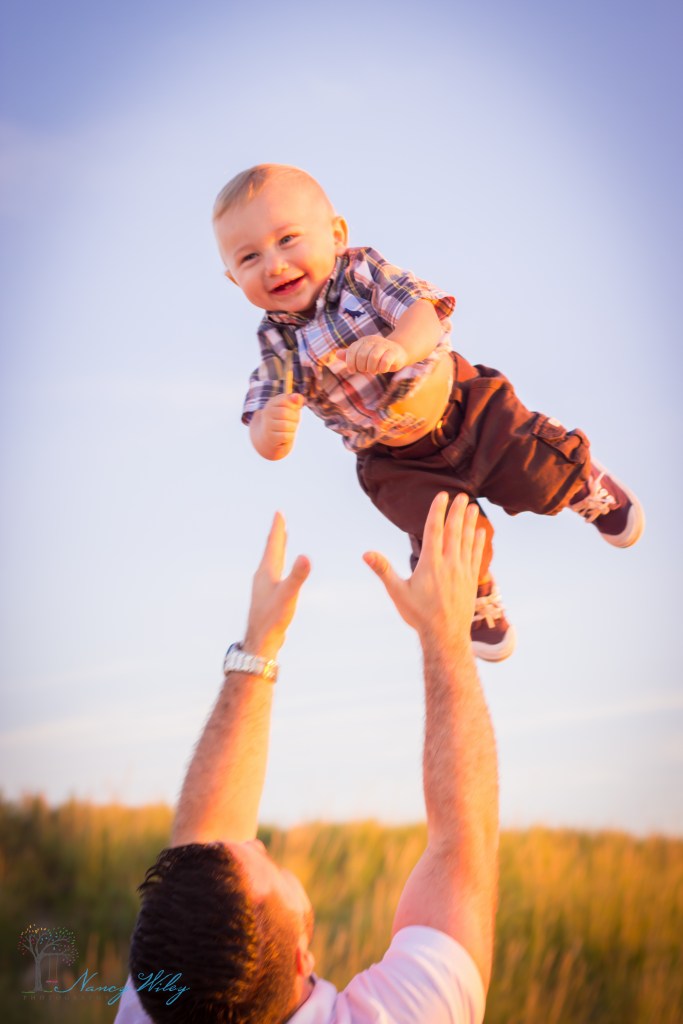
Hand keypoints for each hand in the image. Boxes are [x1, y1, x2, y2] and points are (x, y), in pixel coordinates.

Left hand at [243, 512, 309, 660]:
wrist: (261, 641)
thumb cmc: (273, 618)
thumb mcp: (288, 595)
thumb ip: (298, 576)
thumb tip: (306, 557)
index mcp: (266, 572)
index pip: (273, 545)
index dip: (277, 529)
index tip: (279, 513)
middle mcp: (263, 576)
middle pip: (271, 550)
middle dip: (277, 535)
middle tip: (279, 520)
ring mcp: (264, 587)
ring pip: (271, 562)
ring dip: (277, 549)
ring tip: (282, 541)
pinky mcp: (268, 597)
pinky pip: (274, 574)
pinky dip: (278, 564)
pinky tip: (280, 571)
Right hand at [260, 392, 303, 454]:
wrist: (270, 439)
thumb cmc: (284, 421)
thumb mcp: (291, 409)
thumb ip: (296, 401)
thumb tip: (298, 397)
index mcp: (272, 403)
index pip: (285, 399)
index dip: (293, 406)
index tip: (293, 410)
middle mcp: (267, 413)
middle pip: (285, 413)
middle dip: (294, 418)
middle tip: (293, 421)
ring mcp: (267, 425)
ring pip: (286, 425)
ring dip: (292, 428)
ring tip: (290, 429)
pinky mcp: (270, 437)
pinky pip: (285, 436)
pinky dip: (290, 436)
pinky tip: (287, 436)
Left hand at [338, 335, 408, 373]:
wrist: (399, 352)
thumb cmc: (377, 356)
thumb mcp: (362, 355)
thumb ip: (350, 355)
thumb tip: (337, 354)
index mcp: (364, 341)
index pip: (352, 351)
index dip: (350, 363)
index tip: (353, 370)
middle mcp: (373, 341)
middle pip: (362, 355)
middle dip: (362, 367)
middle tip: (366, 370)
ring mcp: (384, 345)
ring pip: (373, 357)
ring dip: (371, 368)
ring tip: (373, 371)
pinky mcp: (394, 352)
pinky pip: (385, 361)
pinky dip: (382, 369)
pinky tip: (382, 370)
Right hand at [363, 493, 484, 647]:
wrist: (445, 636)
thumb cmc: (418, 614)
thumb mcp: (397, 592)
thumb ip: (383, 570)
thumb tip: (366, 553)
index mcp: (430, 564)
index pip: (434, 530)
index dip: (438, 511)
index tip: (442, 495)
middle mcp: (449, 564)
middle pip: (454, 531)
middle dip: (457, 511)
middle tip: (460, 495)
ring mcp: (462, 571)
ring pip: (467, 541)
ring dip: (470, 523)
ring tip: (472, 507)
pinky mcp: (471, 580)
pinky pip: (476, 556)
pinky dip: (478, 542)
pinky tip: (480, 531)